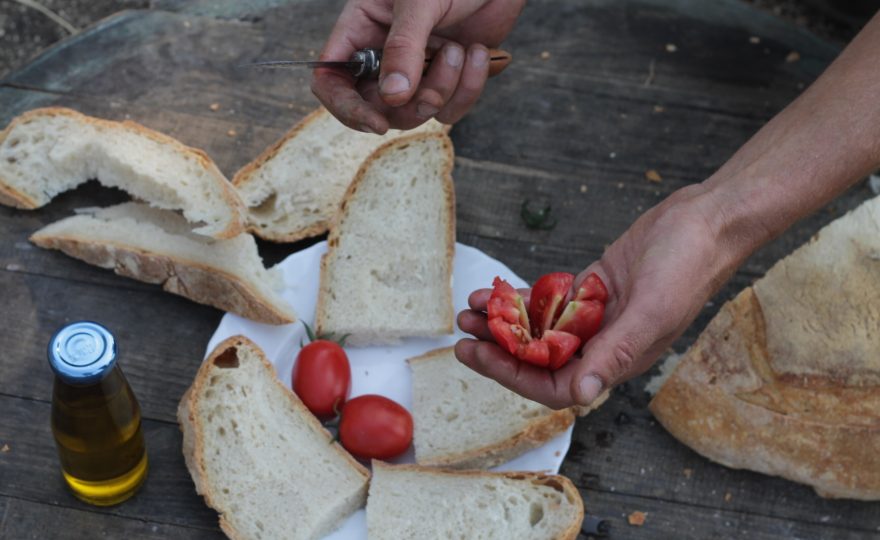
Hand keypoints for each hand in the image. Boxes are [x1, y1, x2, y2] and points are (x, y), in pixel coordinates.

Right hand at [311, 0, 523, 132]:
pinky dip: (469, 87)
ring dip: (444, 89)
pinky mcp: (448, 79)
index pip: (332, 79)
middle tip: (437, 82)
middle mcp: (383, 54)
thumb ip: (404, 47)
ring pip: (417, 110)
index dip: (347, 106)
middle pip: (376, 107)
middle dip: (409, 105)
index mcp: (361, 29)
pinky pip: (450, 107)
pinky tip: (479, 53)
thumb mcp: (419, 2)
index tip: (376, 123)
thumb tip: (392, 96)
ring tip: (461, 50)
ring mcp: (416, 69)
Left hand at [455, 184, 745, 408]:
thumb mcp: (652, 310)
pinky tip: (497, 290)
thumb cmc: (689, 266)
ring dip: (504, 321)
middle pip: (539, 359)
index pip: (553, 384)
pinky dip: (522, 298)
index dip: (510, 374)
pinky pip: (549, 302)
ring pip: (539, 330)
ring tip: (472, 308)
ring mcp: (596, 317)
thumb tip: (580, 394)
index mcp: (618, 361)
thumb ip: (615, 352)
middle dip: (497, 349)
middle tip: (461, 333)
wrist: (706, 222)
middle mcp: (604, 345)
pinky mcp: (592, 290)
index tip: (476, 354)